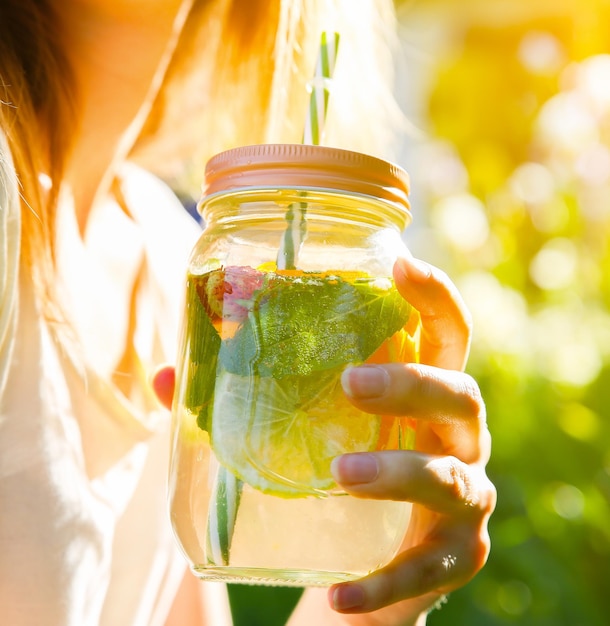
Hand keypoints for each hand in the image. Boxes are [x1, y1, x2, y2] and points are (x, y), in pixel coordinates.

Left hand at [152, 255, 495, 625]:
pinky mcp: (452, 560)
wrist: (369, 563)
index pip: (446, 334)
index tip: (403, 265)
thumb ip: (241, 400)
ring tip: (340, 475)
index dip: (435, 296)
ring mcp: (463, 501)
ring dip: (397, 473)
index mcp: (423, 396)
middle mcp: (458, 440)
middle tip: (353, 383)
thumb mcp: (307, 430)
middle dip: (412, 383)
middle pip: (459, 396)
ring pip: (450, 479)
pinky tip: (337, 595)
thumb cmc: (339, 473)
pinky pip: (423, 571)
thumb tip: (167, 374)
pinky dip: (382, 583)